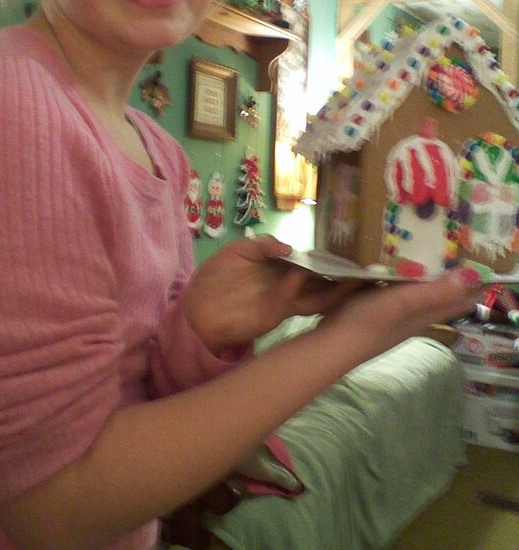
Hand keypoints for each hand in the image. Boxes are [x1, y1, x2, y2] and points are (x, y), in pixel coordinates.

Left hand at [182, 235, 361, 352]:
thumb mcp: (238, 251)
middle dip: (341, 277)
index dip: (327, 259)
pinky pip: (291, 302)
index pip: (310, 263)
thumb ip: (263, 245)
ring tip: (352, 278)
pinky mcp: (274, 315)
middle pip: (322, 282)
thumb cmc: (215, 277)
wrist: (196, 308)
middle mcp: (288, 285)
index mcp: (280, 268)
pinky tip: (300, 277)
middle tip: (365, 269)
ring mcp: (284, 301)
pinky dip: (295, 290)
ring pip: (317, 298)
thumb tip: (289, 247)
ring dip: (332, 289)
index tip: (348, 253)